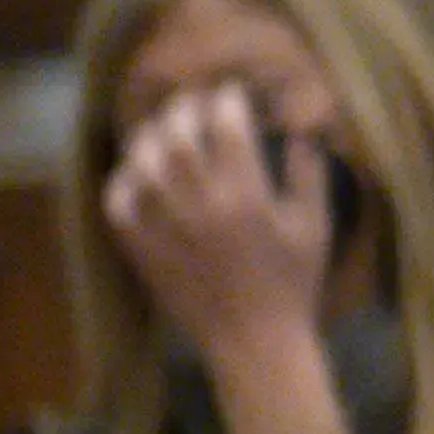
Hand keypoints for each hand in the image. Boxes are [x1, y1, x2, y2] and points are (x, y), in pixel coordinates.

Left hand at [103, 78, 341, 369]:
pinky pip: (118, 203)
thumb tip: (301, 131)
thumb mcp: (315, 228)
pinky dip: (122, 181)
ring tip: (162, 130)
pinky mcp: (142, 248)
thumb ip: (308, 176)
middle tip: (193, 104)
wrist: (254, 340)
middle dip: (184, 109)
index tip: (232, 93)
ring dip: (150, 137)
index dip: (227, 100)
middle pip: (177, 136)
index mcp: (247, 198)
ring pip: (143, 162)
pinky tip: (137, 173)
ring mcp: (165, 227)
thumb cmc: (293, 284)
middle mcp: (200, 205)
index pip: (227, 127)